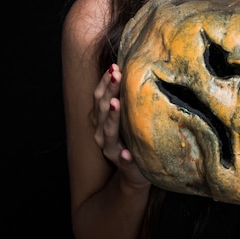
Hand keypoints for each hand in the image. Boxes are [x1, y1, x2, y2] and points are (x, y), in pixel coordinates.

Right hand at [93, 63, 150, 188]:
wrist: (135, 172)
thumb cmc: (133, 136)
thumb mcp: (129, 116)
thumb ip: (128, 99)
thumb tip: (138, 69)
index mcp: (103, 119)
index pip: (100, 97)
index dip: (105, 82)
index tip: (115, 66)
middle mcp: (101, 132)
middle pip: (103, 108)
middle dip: (110, 90)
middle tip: (117, 74)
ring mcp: (111, 149)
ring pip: (108, 131)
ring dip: (112, 117)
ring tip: (116, 104)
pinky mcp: (123, 164)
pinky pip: (123, 160)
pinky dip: (124, 156)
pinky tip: (127, 153)